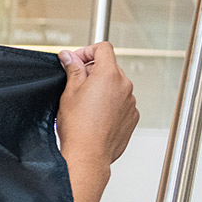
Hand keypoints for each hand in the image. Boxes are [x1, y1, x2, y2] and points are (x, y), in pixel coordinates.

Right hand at [57, 43, 136, 171]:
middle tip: (75, 84)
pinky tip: (95, 115)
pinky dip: (109, 103)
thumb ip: (73, 69)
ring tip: (85, 104)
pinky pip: (121, 102)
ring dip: (101, 88)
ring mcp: (130, 101)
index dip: (87, 51)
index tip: (77, 61)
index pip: (104, 48)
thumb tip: (70, 56)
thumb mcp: (69, 92)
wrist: (88, 153)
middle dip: (92, 71)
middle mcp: (124, 85)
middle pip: (110, 66)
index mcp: (108, 75)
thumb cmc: (78, 127)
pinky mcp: (132, 115)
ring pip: (115, 85)